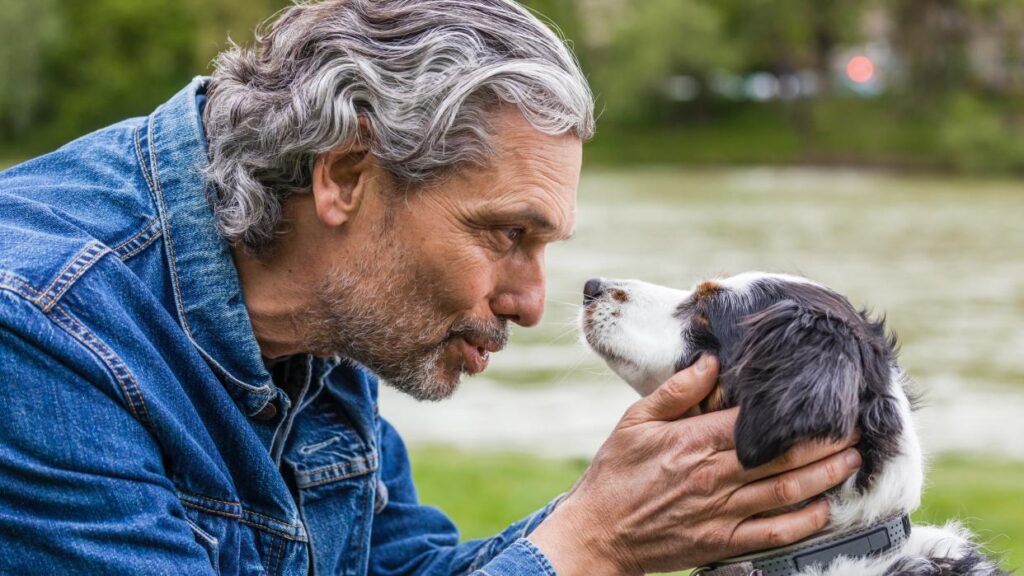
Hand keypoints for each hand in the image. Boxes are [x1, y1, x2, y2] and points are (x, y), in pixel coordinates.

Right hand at [527, 356, 860, 574]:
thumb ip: (676, 391)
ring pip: (787, 492)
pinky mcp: (722, 542)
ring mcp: (721, 512)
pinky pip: (774, 533)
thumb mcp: (635, 420)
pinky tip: (825, 509)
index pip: (756, 421)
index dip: (795, 410)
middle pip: (784, 456)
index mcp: (694, 441)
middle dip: (825, 441)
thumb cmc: (615, 473)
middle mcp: (714, 476)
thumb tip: (713, 362)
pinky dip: (805, 522)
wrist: (599, 532)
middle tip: (855, 426)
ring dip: (826, 476)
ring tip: (853, 460)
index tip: (822, 397)